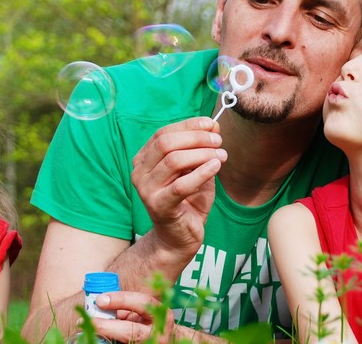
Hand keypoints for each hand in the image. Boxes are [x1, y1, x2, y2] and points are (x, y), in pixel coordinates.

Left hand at [90, 291, 195, 343]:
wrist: (169, 340)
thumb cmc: (151, 322)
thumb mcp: (143, 312)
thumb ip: (125, 308)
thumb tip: (99, 304)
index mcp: (162, 315)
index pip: (143, 303)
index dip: (120, 300)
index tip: (100, 300)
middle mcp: (159, 333)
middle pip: (131, 332)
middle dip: (107, 326)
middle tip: (87, 320)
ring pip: (125, 342)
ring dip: (104, 336)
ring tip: (87, 329)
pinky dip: (108, 341)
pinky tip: (97, 337)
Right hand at [131, 117, 226, 256]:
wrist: (179, 237)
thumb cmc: (187, 200)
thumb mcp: (195, 169)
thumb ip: (201, 147)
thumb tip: (213, 124)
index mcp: (144, 159)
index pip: (163, 133)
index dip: (188, 126)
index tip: (211, 124)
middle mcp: (140, 172)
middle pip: (166, 144)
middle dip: (196, 138)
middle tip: (218, 141)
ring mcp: (146, 190)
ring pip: (173, 161)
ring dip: (202, 154)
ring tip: (221, 156)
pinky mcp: (159, 206)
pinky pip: (181, 185)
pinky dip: (201, 173)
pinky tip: (216, 167)